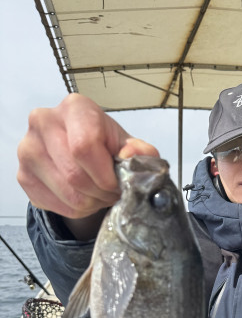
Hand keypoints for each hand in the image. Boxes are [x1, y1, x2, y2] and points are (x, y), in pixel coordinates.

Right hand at [17, 93, 158, 219]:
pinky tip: (83, 197)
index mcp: (74, 108)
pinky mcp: (24, 175)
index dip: (105, 175)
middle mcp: (44, 122)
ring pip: (67, 194)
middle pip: (75, 175)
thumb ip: (140, 151)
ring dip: (91, 203)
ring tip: (100, 195)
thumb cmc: (106, 145)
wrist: (82, 154)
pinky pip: (56, 205)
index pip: (84, 146)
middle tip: (112, 193)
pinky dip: (76, 210)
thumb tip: (131, 155)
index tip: (117, 183)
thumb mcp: (129, 145)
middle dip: (101, 192)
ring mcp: (28, 149)